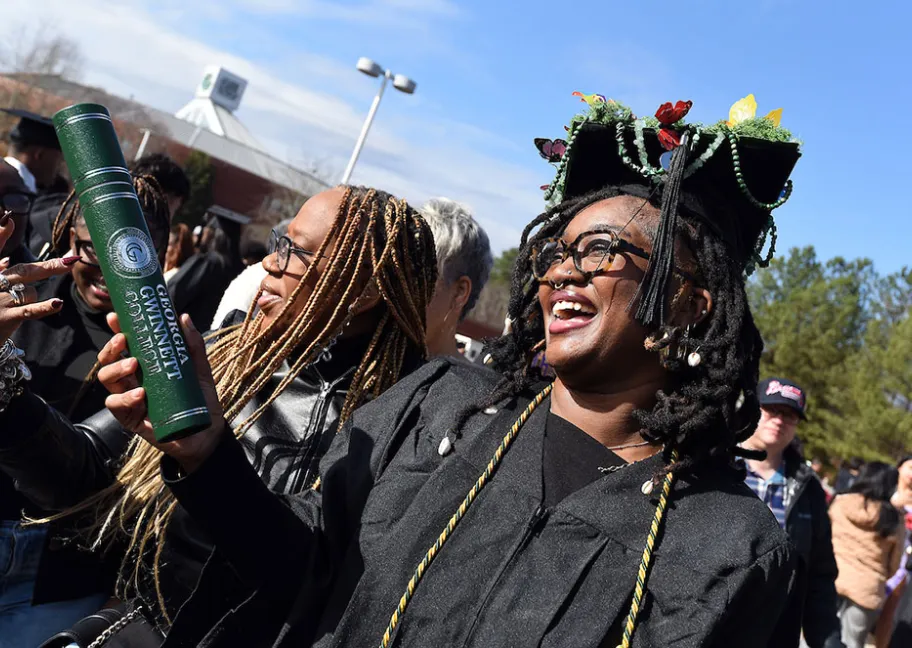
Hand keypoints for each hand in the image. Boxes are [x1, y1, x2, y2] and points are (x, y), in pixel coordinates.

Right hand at [0, 217, 77, 341]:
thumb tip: (6, 260)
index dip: (0, 234)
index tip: (8, 220)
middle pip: (23, 271)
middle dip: (48, 267)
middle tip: (71, 261)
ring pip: (29, 291)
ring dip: (33, 296)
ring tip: (20, 304)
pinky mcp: (6, 317)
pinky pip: (29, 310)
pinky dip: (44, 307)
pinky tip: (58, 303)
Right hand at [97, 312, 226, 472]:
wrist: (207, 433)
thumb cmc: (200, 400)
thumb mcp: (198, 369)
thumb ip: (192, 345)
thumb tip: (183, 317)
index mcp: (146, 366)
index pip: (125, 346)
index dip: (116, 331)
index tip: (115, 317)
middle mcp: (133, 381)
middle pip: (108, 360)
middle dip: (110, 347)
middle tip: (123, 340)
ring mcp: (130, 399)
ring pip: (106, 379)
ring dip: (115, 368)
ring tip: (133, 364)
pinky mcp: (131, 418)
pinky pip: (116, 405)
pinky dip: (125, 397)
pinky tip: (140, 394)